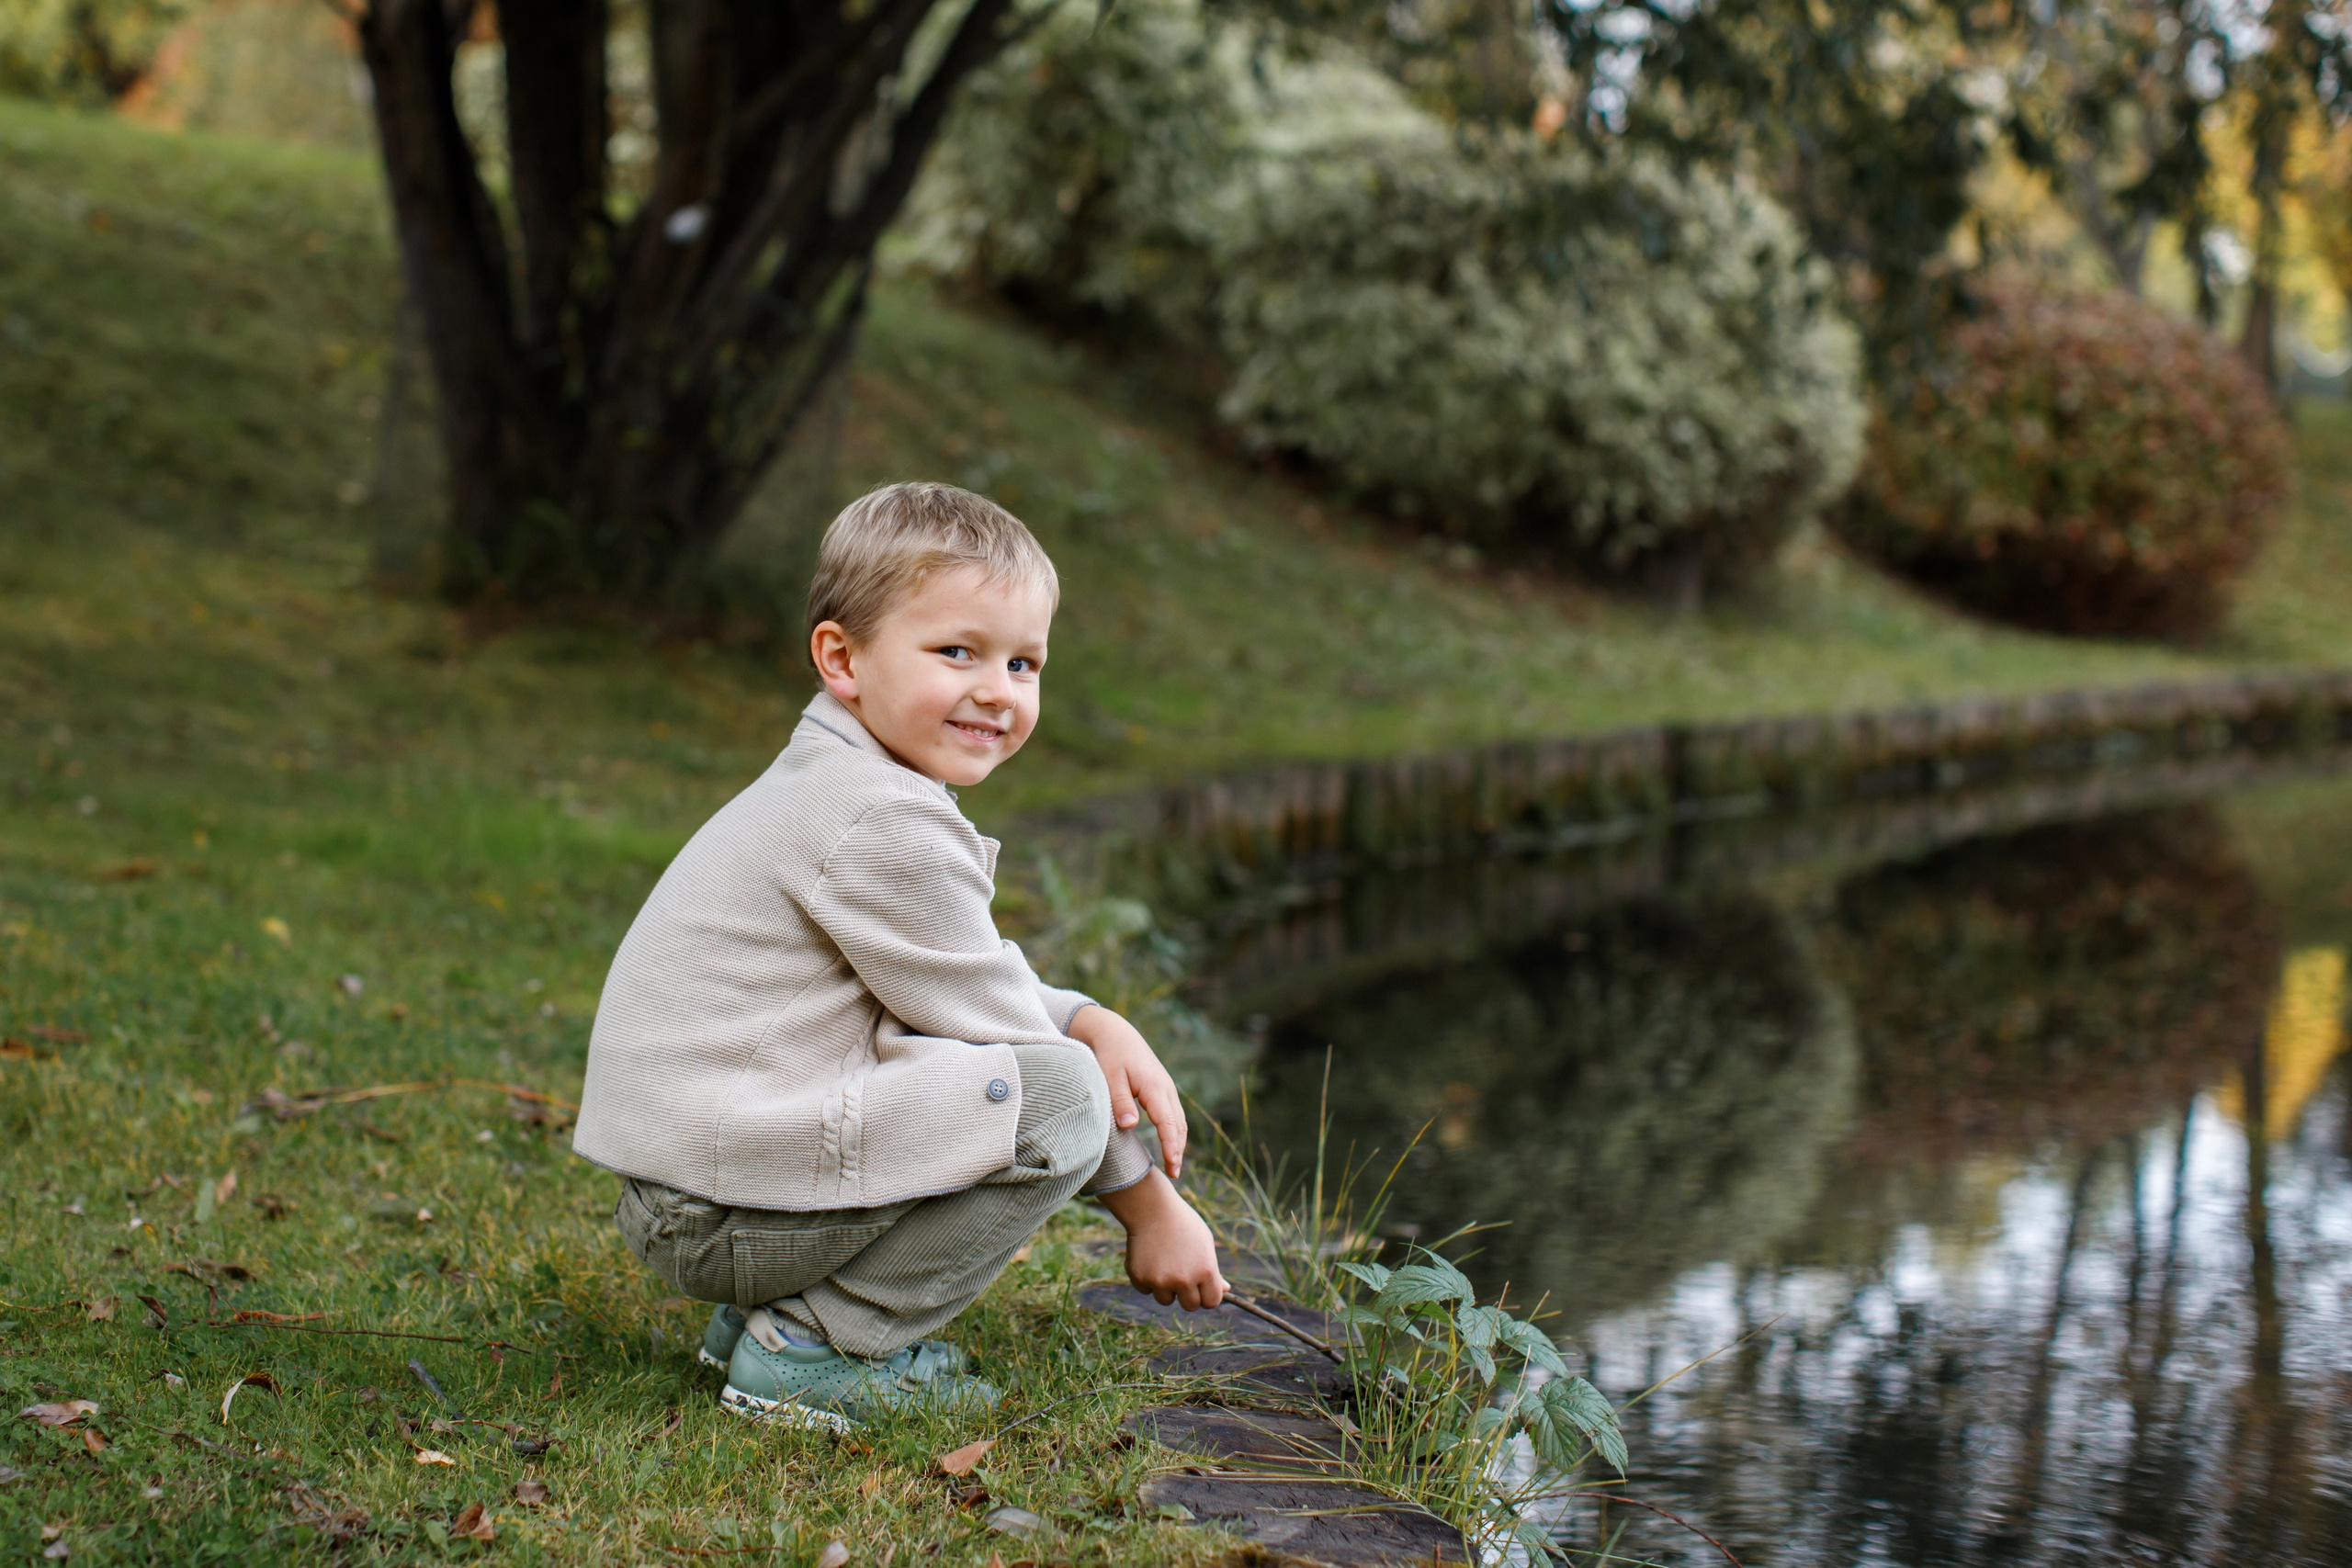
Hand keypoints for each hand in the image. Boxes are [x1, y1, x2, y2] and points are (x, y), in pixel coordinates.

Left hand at [1066, 1004, 1187, 1178]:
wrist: (1117, 1034)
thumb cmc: (1110, 1056)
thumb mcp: (1110, 1077)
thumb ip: (1120, 1102)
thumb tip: (1131, 1126)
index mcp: (1154, 1087)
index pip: (1168, 1122)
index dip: (1171, 1145)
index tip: (1172, 1165)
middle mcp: (1166, 1089)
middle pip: (1178, 1124)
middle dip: (1178, 1149)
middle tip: (1175, 1174)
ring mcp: (1167, 1089)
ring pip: (1179, 1120)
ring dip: (1178, 1142)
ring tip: (1174, 1166)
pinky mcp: (1163, 1090)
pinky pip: (1174, 1115)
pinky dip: (1176, 1132)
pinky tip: (1170, 1145)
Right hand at [1099, 1169, 1227, 1309]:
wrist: (1152, 1208)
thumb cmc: (1183, 1223)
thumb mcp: (1204, 1242)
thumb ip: (1213, 1270)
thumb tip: (1225, 1289)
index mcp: (1205, 1271)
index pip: (1211, 1302)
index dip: (1206, 1295)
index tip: (1200, 1287)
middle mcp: (1184, 1279)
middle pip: (1190, 1306)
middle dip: (1186, 1294)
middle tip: (1180, 1274)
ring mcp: (1161, 1281)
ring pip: (1166, 1300)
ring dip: (1165, 1287)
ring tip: (1163, 1261)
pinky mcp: (1140, 1278)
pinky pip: (1146, 1290)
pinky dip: (1146, 1279)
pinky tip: (1148, 1257)